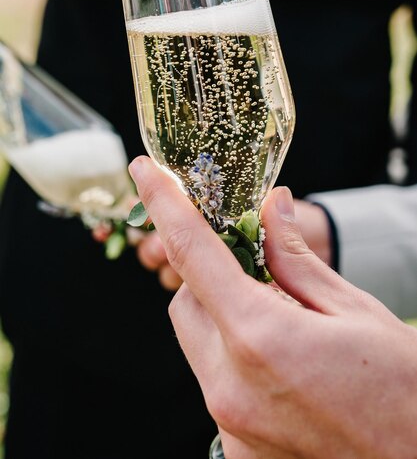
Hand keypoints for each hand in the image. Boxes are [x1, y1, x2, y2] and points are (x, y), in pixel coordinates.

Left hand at [129, 155, 416, 458]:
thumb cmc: (402, 390)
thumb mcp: (353, 309)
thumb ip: (295, 257)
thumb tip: (269, 208)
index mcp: (259, 338)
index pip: (192, 252)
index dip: (163, 203)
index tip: (143, 172)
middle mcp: (230, 386)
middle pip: (187, 302)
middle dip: (208, 274)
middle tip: (253, 266)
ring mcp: (229, 424)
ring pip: (196, 342)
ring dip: (220, 315)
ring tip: (276, 318)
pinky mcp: (236, 448)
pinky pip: (215, 381)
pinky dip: (233, 357)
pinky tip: (280, 361)